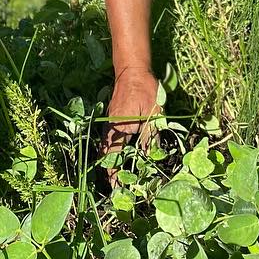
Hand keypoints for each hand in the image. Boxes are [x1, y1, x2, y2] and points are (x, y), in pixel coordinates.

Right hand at [99, 68, 158, 183]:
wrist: (132, 70)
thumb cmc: (145, 91)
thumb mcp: (153, 116)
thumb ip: (150, 138)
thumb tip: (148, 159)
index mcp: (118, 130)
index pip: (112, 159)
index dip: (114, 175)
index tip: (116, 189)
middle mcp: (110, 128)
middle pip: (105, 155)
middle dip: (110, 171)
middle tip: (118, 186)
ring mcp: (109, 122)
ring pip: (106, 147)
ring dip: (111, 161)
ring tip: (118, 175)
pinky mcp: (113, 117)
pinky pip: (110, 138)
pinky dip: (113, 149)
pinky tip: (122, 153)